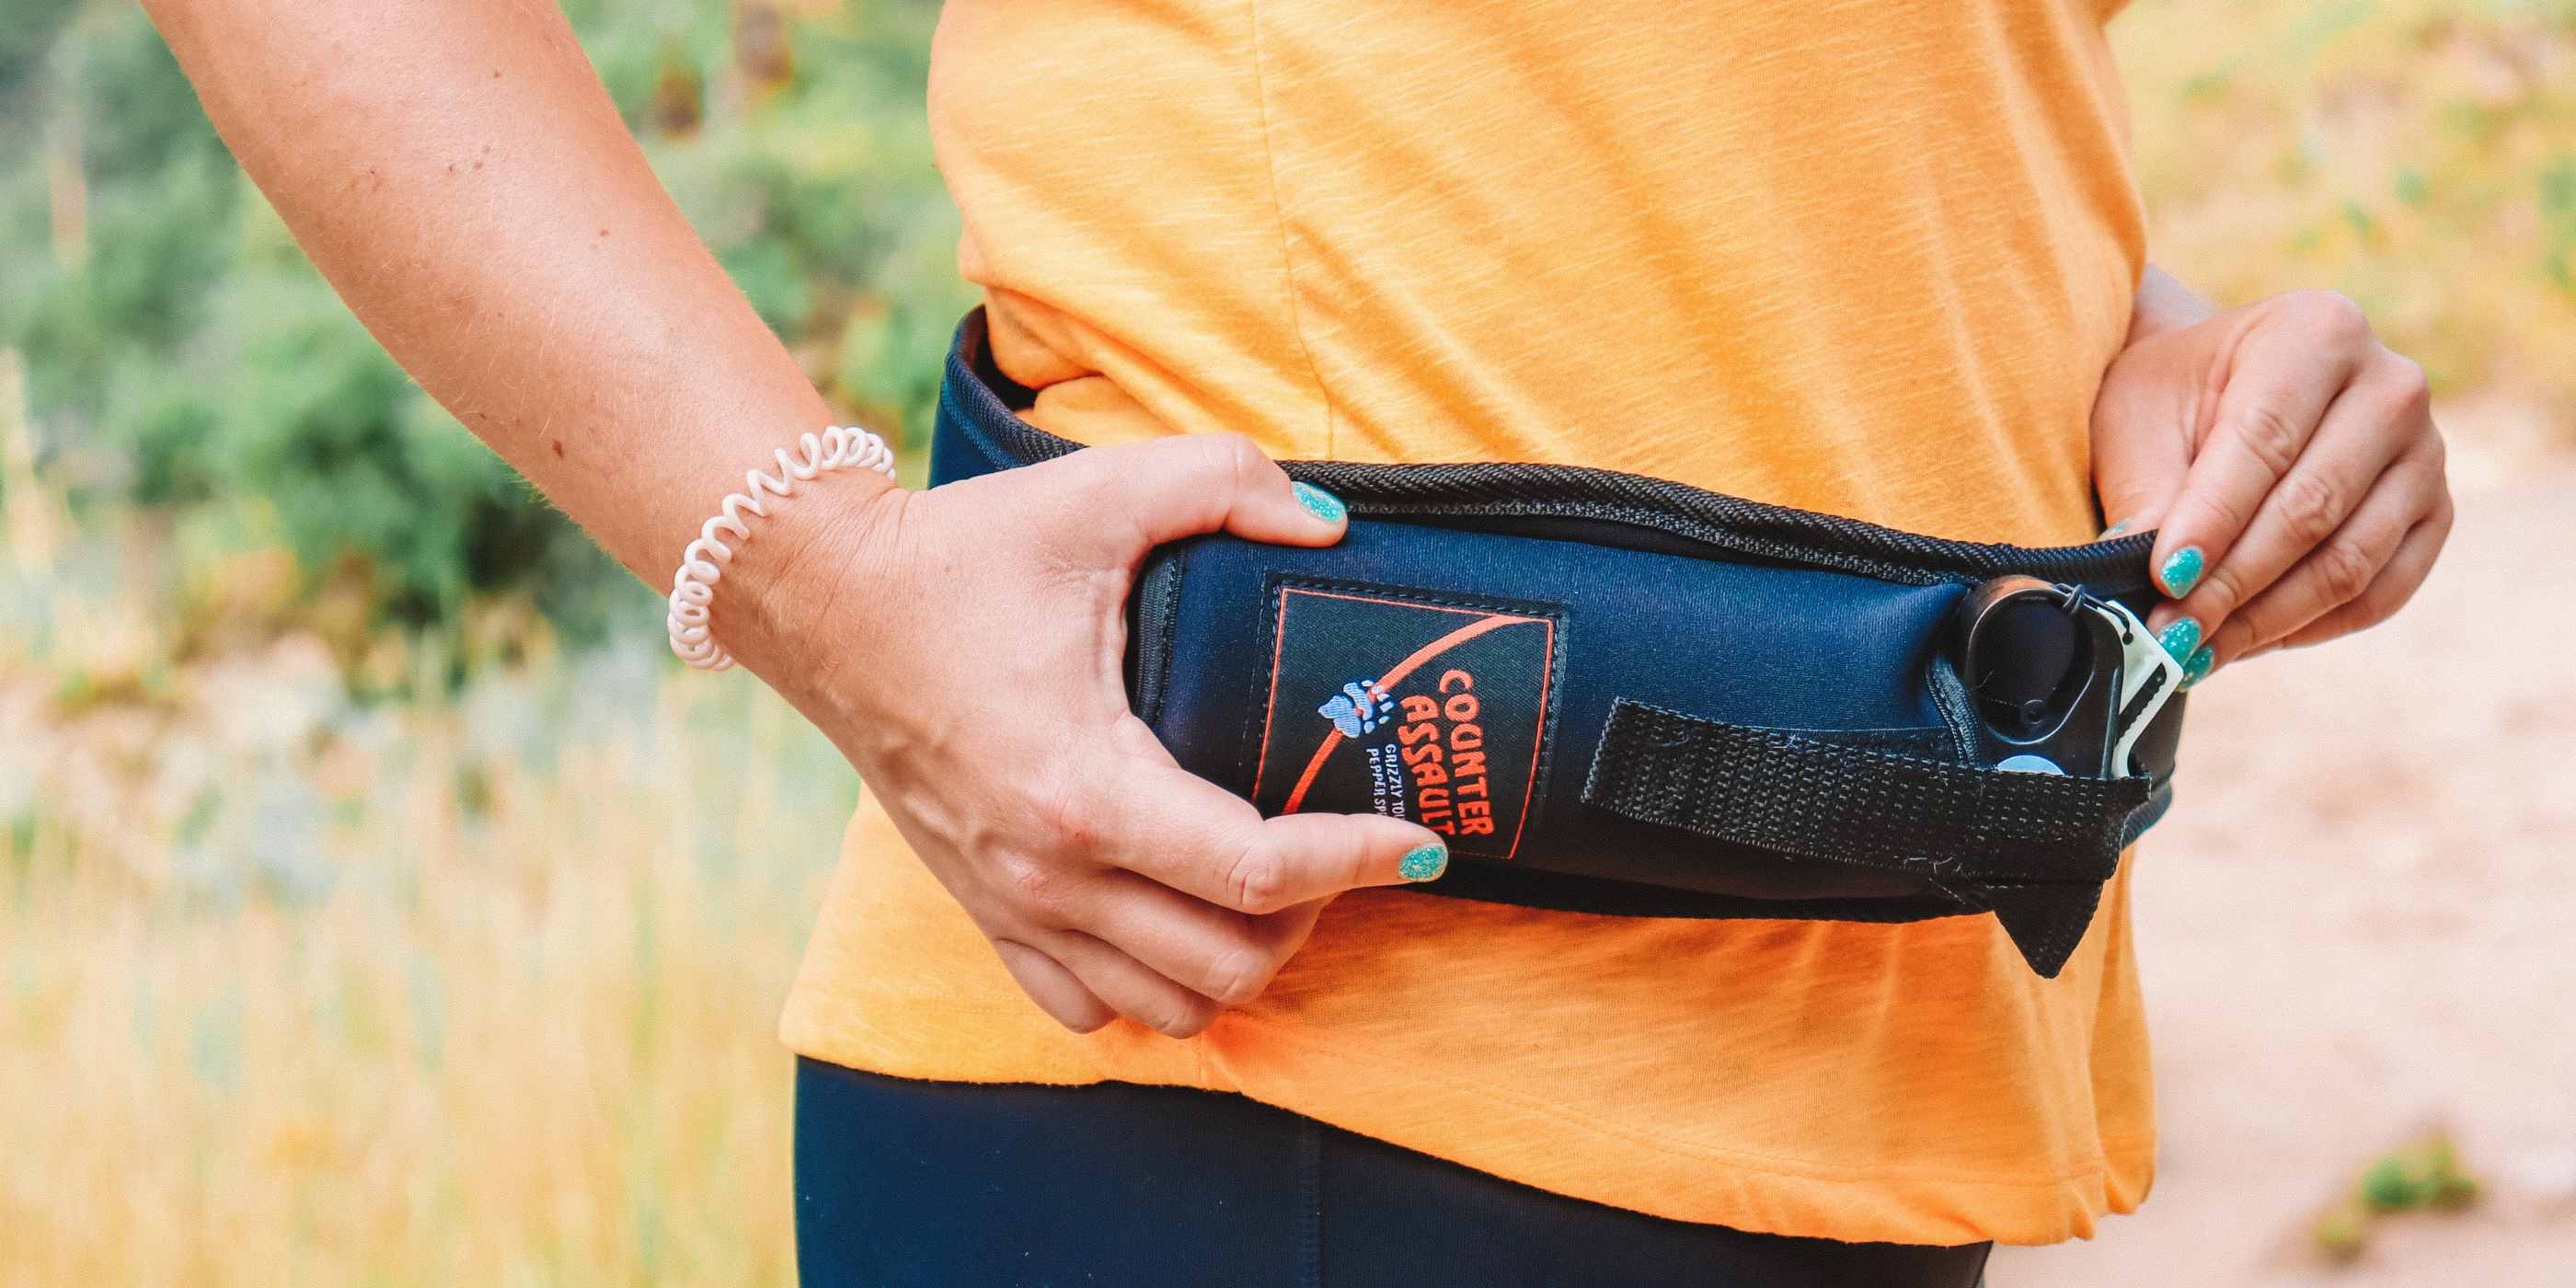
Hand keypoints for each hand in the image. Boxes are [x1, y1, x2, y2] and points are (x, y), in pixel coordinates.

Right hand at [726, 435, 1449, 1037]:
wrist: (823, 602)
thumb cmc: (959, 553)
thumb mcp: (1097, 493)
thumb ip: (1226, 481)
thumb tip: (1330, 528)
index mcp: (1085, 785)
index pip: (1259, 871)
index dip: (1361, 860)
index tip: (1421, 839)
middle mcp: (1049, 872)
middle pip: (1229, 963)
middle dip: (1315, 916)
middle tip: (1347, 844)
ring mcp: (1014, 907)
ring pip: (1170, 1007)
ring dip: (1242, 961)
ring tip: (1278, 887)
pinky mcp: (987, 914)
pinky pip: (1092, 1009)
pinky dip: (1157, 987)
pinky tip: (1185, 916)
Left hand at [2091, 289, 2452, 683]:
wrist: (2222, 390)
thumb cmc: (2172, 398)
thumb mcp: (2138, 422)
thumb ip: (2148, 496)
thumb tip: (2156, 583)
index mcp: (2318, 333)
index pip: (2265, 442)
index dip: (2213, 520)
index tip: (2164, 579)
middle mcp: (2391, 387)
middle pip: (2312, 509)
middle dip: (2231, 584)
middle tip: (2168, 633)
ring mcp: (2425, 454)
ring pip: (2349, 562)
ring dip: (2264, 619)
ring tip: (2193, 649)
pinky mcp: (2432, 515)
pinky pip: (2379, 594)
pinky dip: (2307, 628)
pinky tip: (2244, 640)